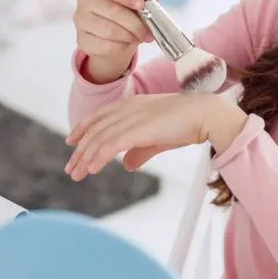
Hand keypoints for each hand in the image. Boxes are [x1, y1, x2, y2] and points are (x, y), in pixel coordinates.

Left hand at [64, 94, 247, 180]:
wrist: (206, 115)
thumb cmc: (188, 123)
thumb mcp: (159, 138)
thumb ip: (141, 151)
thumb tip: (126, 165)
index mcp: (133, 104)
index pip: (100, 115)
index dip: (83, 128)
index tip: (72, 141)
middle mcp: (129, 108)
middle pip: (95, 129)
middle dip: (80, 150)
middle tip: (71, 168)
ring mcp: (132, 118)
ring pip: (99, 139)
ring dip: (85, 158)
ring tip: (77, 174)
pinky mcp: (137, 130)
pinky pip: (110, 146)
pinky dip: (98, 158)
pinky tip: (92, 169)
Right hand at [73, 0, 164, 83]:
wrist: (119, 39)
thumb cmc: (129, 14)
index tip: (141, 4)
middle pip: (112, 10)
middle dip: (135, 23)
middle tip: (147, 30)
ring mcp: (81, 20)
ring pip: (109, 30)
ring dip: (130, 36)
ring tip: (138, 36)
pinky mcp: (82, 39)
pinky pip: (105, 45)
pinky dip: (121, 46)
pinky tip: (125, 43)